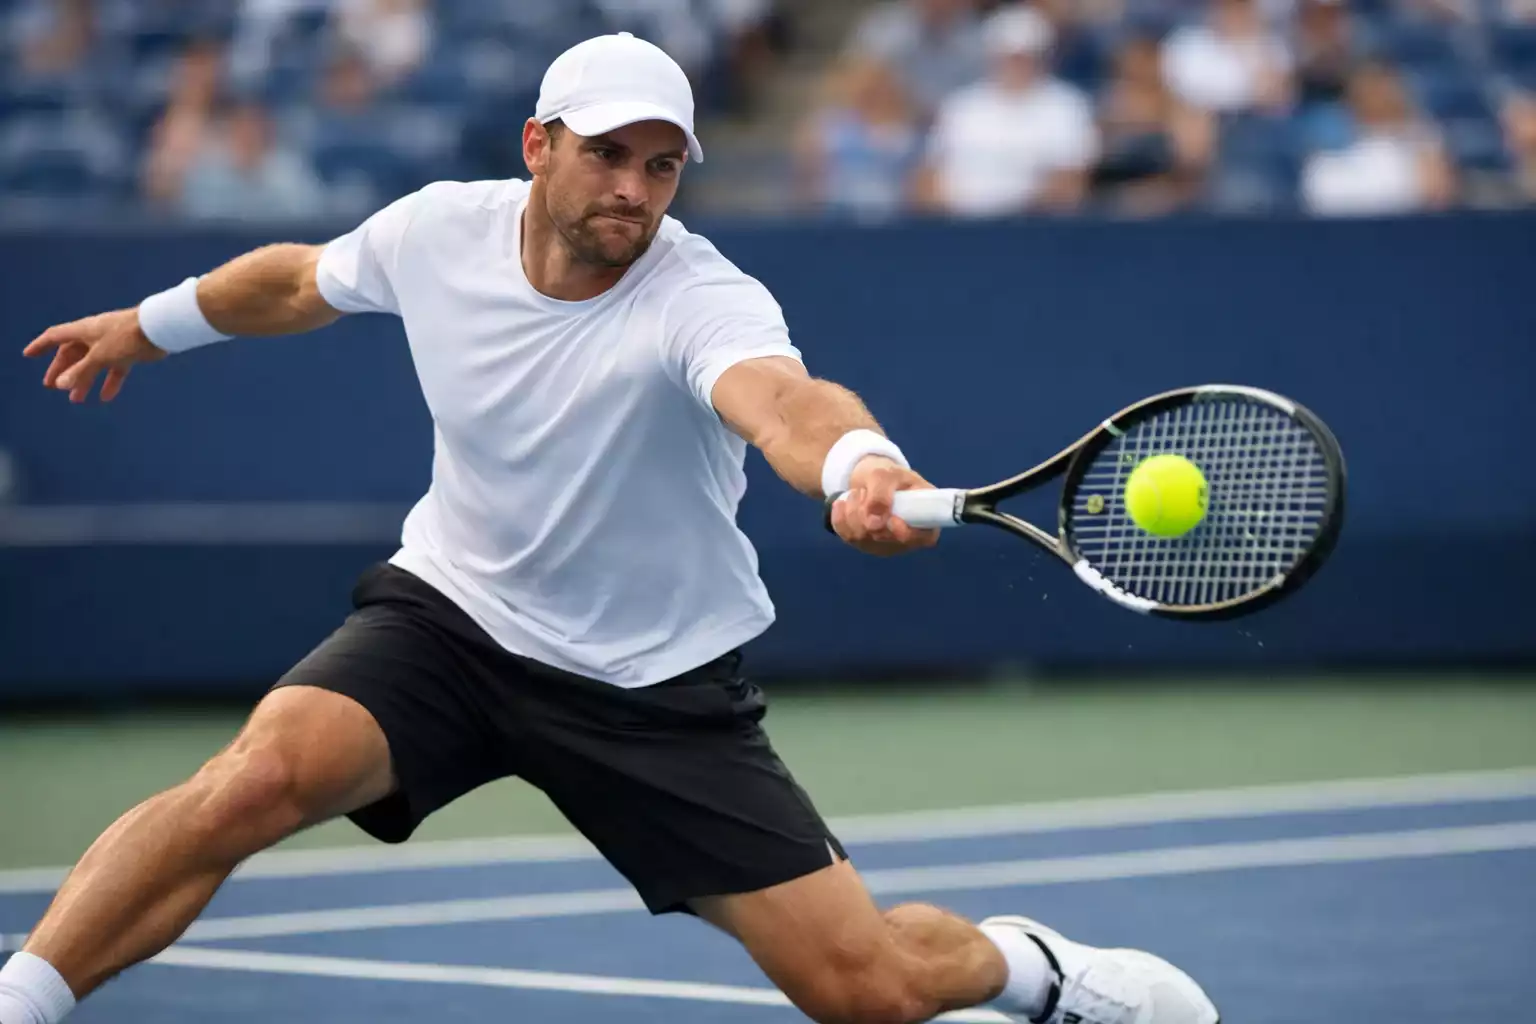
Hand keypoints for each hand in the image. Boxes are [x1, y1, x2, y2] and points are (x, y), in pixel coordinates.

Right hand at [22, 308, 165, 403]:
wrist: (159, 329)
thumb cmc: (127, 337)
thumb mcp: (100, 356)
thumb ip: (82, 371)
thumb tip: (62, 384)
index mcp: (83, 330)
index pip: (55, 337)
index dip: (40, 346)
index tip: (28, 355)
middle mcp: (95, 335)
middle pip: (73, 354)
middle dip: (63, 371)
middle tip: (53, 387)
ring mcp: (113, 344)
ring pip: (93, 364)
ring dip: (84, 381)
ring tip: (76, 399)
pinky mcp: (129, 352)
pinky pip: (114, 369)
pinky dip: (109, 382)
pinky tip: (105, 397)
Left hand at [829, 456, 940, 556]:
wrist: (872, 480)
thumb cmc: (889, 476)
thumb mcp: (887, 474)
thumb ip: (882, 493)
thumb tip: (873, 523)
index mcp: (926, 519)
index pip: (924, 538)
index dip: (906, 534)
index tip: (891, 519)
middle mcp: (908, 539)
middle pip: (886, 539)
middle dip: (868, 514)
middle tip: (863, 492)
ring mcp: (886, 545)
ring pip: (863, 538)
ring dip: (853, 512)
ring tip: (857, 493)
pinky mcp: (866, 545)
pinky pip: (847, 537)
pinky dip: (840, 518)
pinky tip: (842, 504)